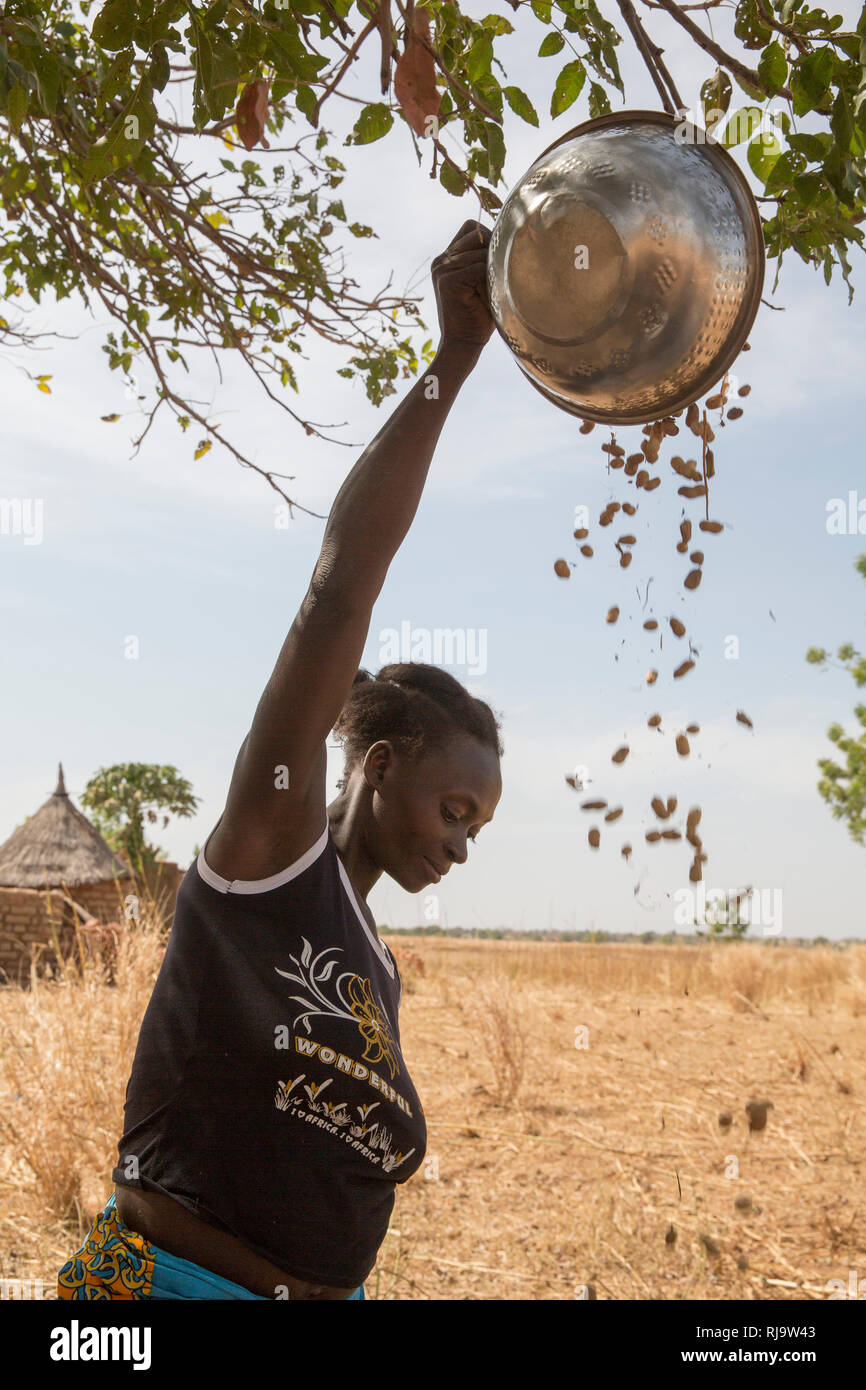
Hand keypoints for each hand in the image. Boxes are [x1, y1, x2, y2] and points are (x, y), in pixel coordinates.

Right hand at [431, 220, 494, 352]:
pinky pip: (480, 267)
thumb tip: (512, 236)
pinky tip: (485, 297)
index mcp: (446, 258)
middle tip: (492, 282)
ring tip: (488, 293)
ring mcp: (443, 268)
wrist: (463, 344)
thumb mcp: (483, 281)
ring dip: (492, 271)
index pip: (472, 228)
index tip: (494, 266)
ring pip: (482, 252)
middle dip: (493, 254)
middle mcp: (441, 260)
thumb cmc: (480, 315)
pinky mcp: (448, 280)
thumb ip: (487, 258)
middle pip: (478, 234)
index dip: (488, 240)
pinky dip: (489, 281)